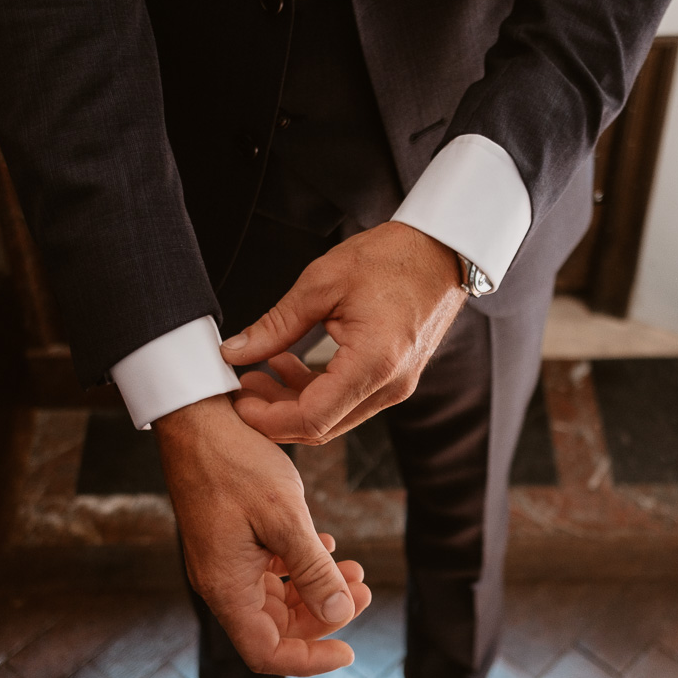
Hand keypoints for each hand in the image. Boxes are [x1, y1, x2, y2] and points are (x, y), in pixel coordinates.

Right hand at [155, 394, 371, 674]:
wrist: (195, 418)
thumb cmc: (234, 463)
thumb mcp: (285, 517)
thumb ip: (313, 571)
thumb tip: (340, 614)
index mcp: (227, 587)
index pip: (267, 652)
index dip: (310, 660)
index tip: (350, 652)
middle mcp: (221, 582)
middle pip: (276, 627)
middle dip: (323, 615)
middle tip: (363, 589)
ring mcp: (224, 561)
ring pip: (276, 598)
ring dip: (316, 588)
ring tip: (354, 568)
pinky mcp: (231, 541)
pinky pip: (268, 571)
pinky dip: (300, 565)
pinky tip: (326, 545)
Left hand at [220, 221, 465, 444]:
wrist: (442, 249)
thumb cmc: (394, 257)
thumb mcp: (321, 284)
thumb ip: (276, 326)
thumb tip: (236, 352)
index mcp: (373, 363)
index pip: (311, 419)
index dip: (267, 418)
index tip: (239, 398)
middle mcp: (389, 386)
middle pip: (321, 428)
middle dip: (275, 414)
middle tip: (243, 386)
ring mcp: (396, 387)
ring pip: (333, 418)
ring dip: (293, 402)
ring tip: (261, 371)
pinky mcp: (395, 380)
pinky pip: (348, 401)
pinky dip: (316, 392)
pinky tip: (290, 365)